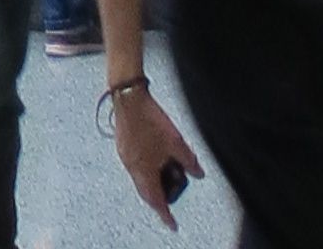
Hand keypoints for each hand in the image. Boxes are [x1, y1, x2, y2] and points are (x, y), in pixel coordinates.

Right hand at [109, 83, 202, 229]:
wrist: (128, 96)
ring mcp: (125, 156)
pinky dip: (145, 171)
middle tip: (169, 203)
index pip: (156, 200)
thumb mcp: (175, 141)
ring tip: (165, 179)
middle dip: (158, 200)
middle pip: (146, 192)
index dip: (165, 214)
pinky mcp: (123, 146)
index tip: (173, 225)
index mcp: (144, 171)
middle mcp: (132, 168)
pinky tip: (154, 161)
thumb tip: (199, 174)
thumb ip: (188, 161)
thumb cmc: (151, 119)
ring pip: (139, 179)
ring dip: (152, 184)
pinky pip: (135, 167)